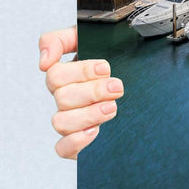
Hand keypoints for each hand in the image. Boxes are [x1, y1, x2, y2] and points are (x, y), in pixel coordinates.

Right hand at [39, 27, 123, 159]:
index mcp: (66, 76)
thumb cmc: (116, 60)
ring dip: (88, 114)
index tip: (105, 68)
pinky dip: (76, 141)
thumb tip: (43, 62)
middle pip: (62, 98)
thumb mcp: (91, 39)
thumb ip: (60, 40)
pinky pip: (62, 148)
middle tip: (117, 87)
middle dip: (93, 91)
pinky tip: (96, 131)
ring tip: (112, 107)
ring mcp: (71, 121)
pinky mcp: (78, 143)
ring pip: (60, 122)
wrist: (145, 89)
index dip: (80, 71)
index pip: (55, 75)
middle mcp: (67, 99)